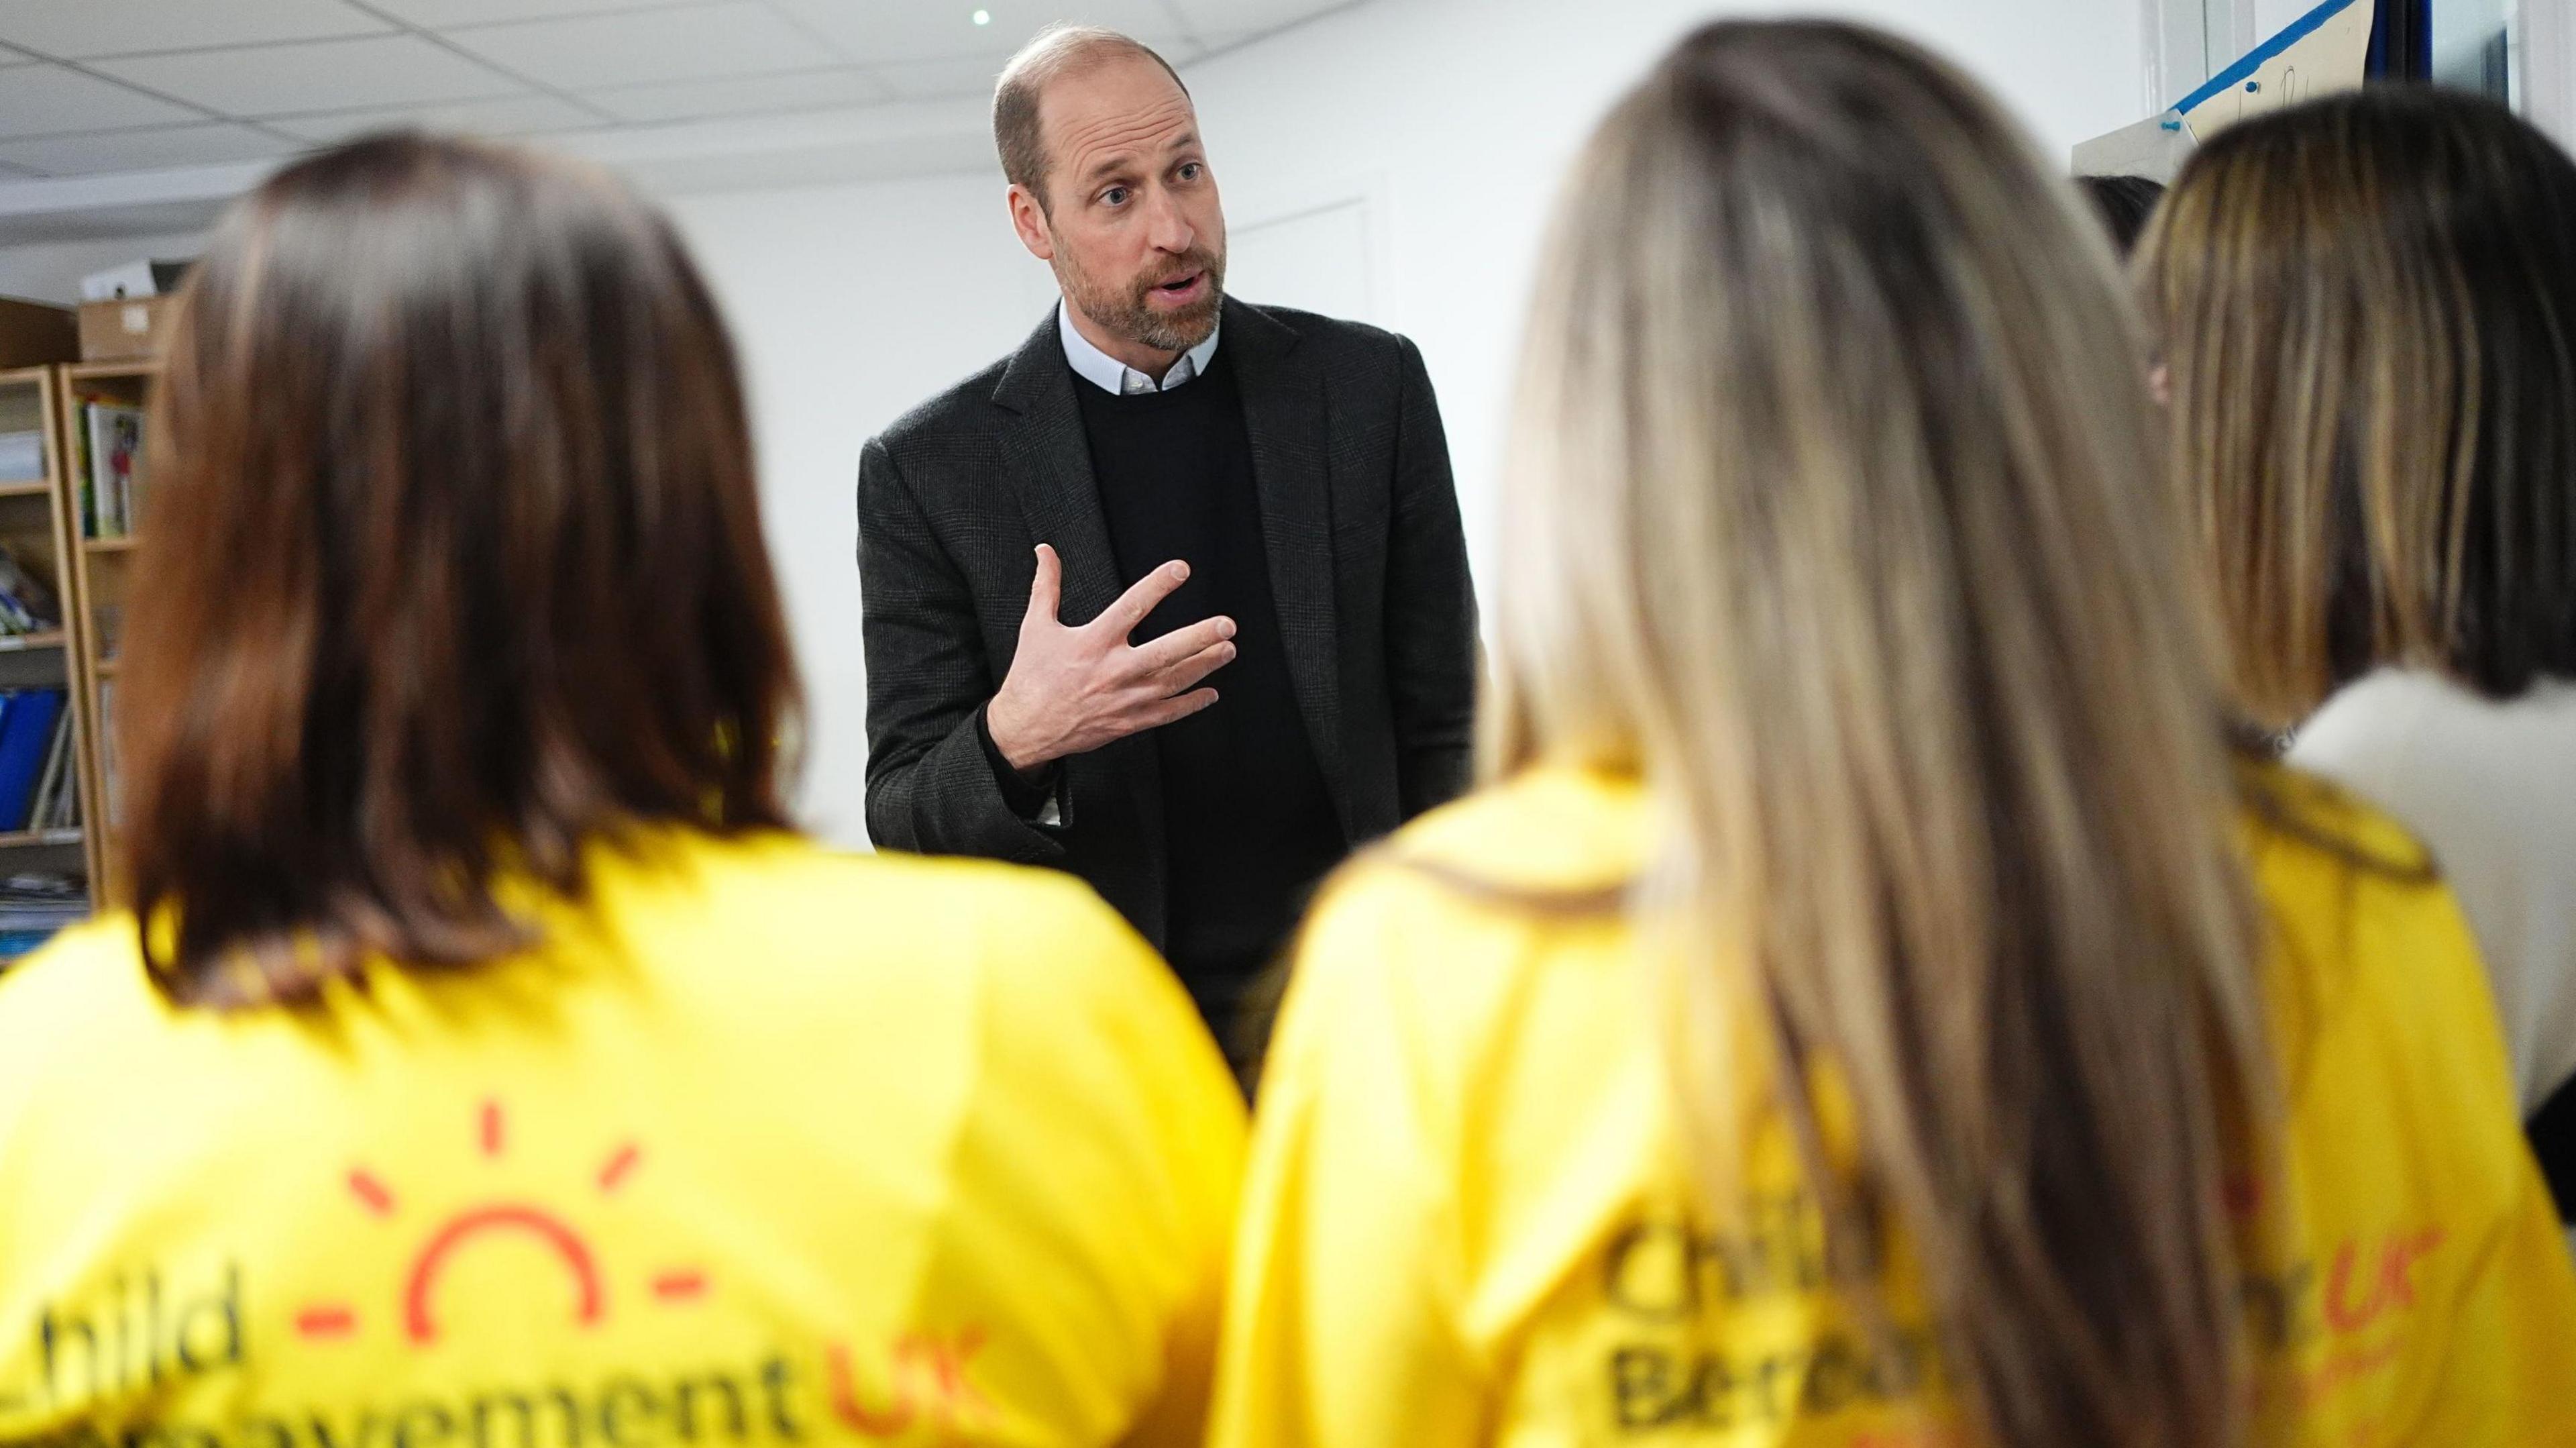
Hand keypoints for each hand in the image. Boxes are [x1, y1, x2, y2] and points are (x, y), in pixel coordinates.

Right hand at [986, 545, 1235, 771]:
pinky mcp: (1127, 722)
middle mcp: (1112, 671)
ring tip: (1228, 650)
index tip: (1182, 569)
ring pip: (1173, 682)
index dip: (1158, 585)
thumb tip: (1045, 551)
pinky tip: (1210, 693)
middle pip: (1164, 652)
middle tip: (1227, 625)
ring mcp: (1123, 699)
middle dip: (1199, 638)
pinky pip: (1166, 714)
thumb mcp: (1036, 626)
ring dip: (1204, 666)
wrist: (1025, 729)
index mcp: (1092, 642)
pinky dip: (1190, 704)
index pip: (1131, 606)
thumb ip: (1046, 586)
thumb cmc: (1031, 675)